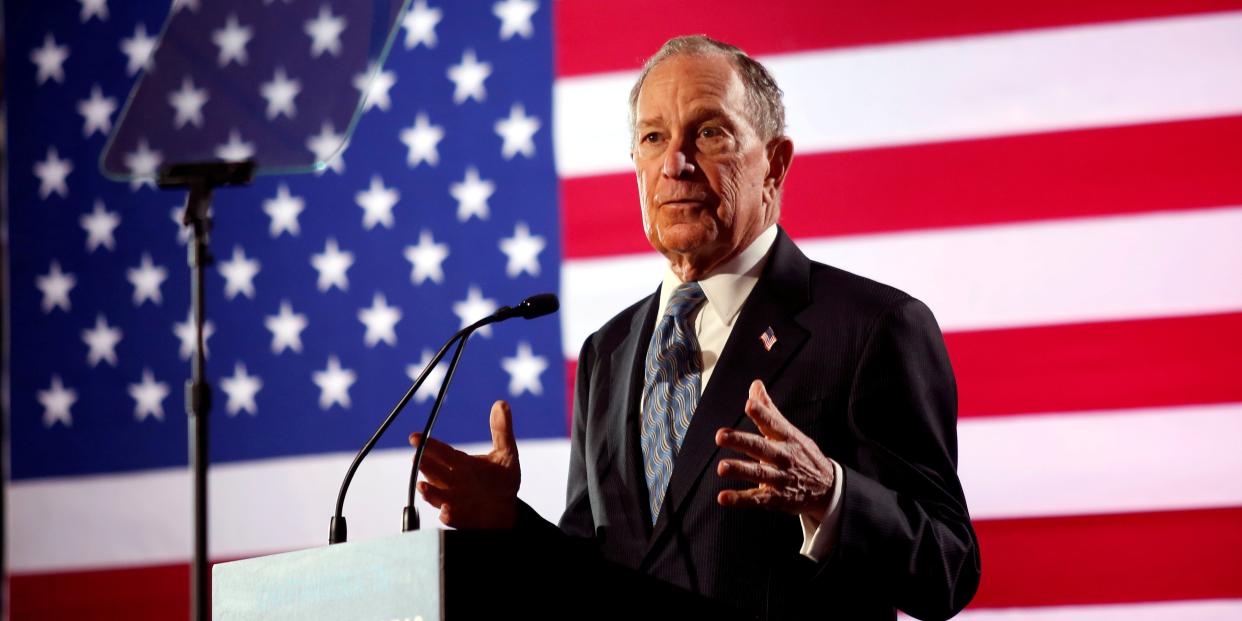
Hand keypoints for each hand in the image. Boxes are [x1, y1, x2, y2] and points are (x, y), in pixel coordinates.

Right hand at [409, 400, 520, 528]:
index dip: (428, 444)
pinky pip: (451, 517)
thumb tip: (502, 403)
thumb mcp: (506, 453)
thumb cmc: (501, 480)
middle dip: (424, 465)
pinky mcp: (461, 518)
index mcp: (461, 463)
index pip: (441, 451)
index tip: (414, 437)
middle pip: (434, 471)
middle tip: (417, 458)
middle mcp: (453, 481)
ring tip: (423, 486)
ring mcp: (454, 500)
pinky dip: (447, 514)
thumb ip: (502, 430)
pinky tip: (446, 511)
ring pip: (436, 494)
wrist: (506, 510)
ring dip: (429, 491)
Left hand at [715, 380, 835, 520]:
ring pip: (758, 473)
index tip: (749, 404)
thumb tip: (755, 384)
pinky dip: (740, 499)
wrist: (828, 488)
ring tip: (721, 468)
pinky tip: (723, 497)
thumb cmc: (802, 454)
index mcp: (786, 437)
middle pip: (761, 448)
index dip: (761, 413)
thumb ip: (769, 410)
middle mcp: (783, 456)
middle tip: (720, 436)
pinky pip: (757, 499)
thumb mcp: (790, 431)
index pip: (773, 423)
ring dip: (740, 470)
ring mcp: (780, 478)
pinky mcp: (776, 498)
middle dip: (741, 441)